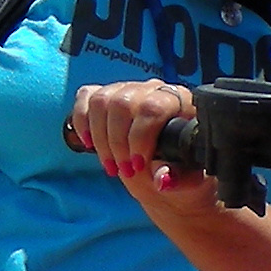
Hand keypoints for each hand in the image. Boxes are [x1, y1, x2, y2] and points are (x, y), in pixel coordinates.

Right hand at [68, 81, 220, 227]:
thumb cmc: (183, 172)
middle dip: (117, 143)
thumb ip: (178, 179)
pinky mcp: (110, 96)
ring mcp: (131, 90)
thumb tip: (162, 178)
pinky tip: (89, 143)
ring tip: (111, 165)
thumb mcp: (188, 180)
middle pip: (122, 102)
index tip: (138, 165)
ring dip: (100, 138)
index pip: (152, 108)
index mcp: (182, 103)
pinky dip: (82, 120)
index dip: (139, 138)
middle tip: (124, 170)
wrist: (169, 171)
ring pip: (102, 100)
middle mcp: (155, 90)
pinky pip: (87, 96)